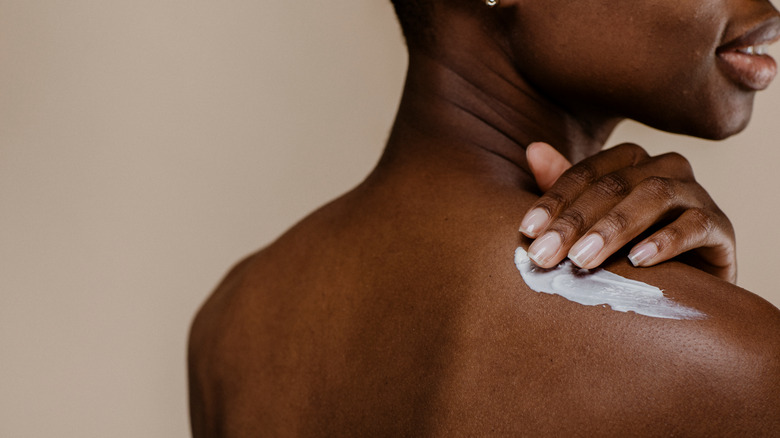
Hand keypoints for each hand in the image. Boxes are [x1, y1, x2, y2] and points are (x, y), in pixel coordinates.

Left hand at [520, 142, 736, 282]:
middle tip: (545, 255)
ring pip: (655, 196)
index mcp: (631, 162)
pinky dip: (666, 241)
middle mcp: (665, 169)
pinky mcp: (721, 227)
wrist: (690, 288)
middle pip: (615, 184)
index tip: (527, 231)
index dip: (554, 200)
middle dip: (575, 222)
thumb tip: (533, 149)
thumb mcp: (592, 223)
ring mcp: (696, 195)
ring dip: (615, 227)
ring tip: (583, 259)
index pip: (586, 173)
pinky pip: (696, 225)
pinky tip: (638, 260)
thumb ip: (565, 190)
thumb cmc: (630, 251)